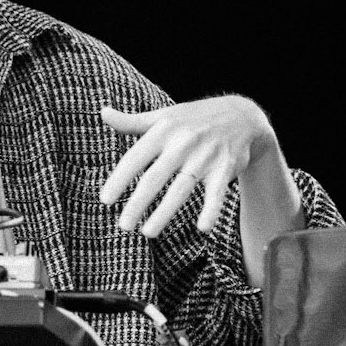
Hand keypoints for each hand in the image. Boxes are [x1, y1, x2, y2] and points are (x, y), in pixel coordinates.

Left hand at [98, 96, 274, 236]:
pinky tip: (203, 228)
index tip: (105, 199)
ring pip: (181, 188)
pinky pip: (217, 193)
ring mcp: (205, 156)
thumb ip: (133, 121)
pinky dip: (211, 209)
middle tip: (123, 225)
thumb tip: (103, 113)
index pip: (136, 157)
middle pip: (156, 176)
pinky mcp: (225, 168)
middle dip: (138, 202)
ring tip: (147, 232)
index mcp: (164, 129)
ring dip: (164, 212)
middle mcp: (183, 142)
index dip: (120, 179)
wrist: (242, 115)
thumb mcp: (164, 115)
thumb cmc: (194, 119)